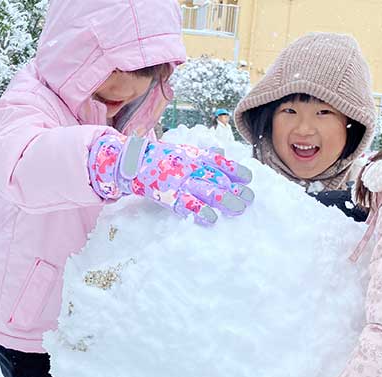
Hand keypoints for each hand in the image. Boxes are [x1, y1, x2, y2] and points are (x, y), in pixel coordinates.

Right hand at [88, 134, 253, 224]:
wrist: (132, 162)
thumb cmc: (162, 158)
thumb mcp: (183, 151)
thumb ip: (203, 154)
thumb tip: (222, 151)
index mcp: (195, 156)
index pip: (220, 163)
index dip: (236, 171)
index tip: (248, 179)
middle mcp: (191, 168)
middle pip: (218, 179)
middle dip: (235, 190)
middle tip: (249, 199)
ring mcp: (180, 182)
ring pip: (207, 192)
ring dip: (225, 201)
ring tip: (238, 209)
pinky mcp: (169, 196)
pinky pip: (187, 205)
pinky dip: (200, 213)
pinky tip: (211, 219)